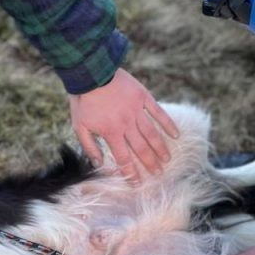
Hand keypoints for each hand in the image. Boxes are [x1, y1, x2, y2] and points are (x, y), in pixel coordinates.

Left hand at [70, 68, 178, 182]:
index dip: (131, 172)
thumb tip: (99, 164)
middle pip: (141, 148)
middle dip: (149, 164)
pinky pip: (159, 113)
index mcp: (111, 132)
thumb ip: (89, 146)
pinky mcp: (143, 97)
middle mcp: (126, 124)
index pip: (124, 158)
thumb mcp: (79, 125)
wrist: (91, 71)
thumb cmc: (83, 100)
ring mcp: (136, 110)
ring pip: (152, 134)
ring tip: (167, 160)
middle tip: (158, 174)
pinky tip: (176, 135)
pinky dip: (168, 124)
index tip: (137, 183)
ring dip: (160, 148)